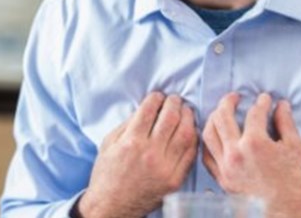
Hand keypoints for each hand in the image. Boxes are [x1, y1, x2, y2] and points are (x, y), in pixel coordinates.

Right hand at [77, 92, 197, 217]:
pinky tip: (189, 131)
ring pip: (186, 134)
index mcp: (131, 142)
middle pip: (171, 118)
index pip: (149, 110)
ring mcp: (165, 168)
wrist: (112, 205)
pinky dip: (192, 139)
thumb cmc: (107, 173)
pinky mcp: (175, 179)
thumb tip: (146, 108)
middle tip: (174, 99)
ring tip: (185, 111)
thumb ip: (127, 124)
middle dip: (174, 103)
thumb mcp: (108, 144)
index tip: (157, 96)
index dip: (156, 98)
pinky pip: (190, 153)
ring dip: (187, 117)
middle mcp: (150, 153)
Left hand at [201, 92, 300, 217]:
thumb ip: (285, 122)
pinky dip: (208, 141)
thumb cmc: (293, 180)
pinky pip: (206, 154)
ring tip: (221, 112)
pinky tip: (215, 135)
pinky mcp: (221, 178)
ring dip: (213, 118)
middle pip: (222, 117)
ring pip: (208, 133)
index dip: (261, 102)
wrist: (286, 210)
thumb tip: (281, 105)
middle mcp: (235, 153)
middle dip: (228, 101)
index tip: (265, 99)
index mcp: (255, 143)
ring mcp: (225, 166)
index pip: (254, 113)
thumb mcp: (295, 147)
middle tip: (235, 97)